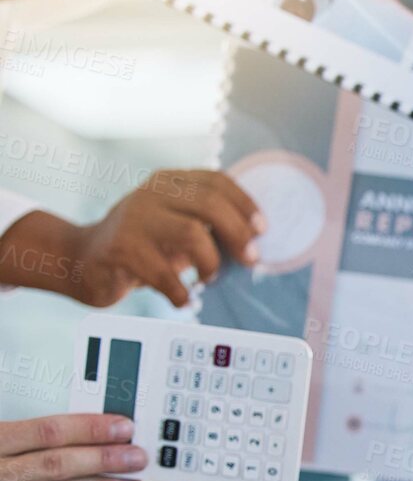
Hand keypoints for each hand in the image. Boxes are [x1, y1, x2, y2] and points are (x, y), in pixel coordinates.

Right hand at [0, 169, 264, 307]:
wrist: (82, 260)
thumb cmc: (144, 246)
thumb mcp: (177, 226)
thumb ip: (209, 225)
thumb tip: (256, 242)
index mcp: (169, 183)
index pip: (216, 180)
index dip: (245, 204)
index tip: (262, 230)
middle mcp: (151, 194)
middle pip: (209, 203)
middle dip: (238, 234)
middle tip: (250, 259)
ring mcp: (133, 219)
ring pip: (191, 234)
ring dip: (211, 263)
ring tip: (208, 279)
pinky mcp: (120, 249)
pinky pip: (164, 273)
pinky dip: (181, 292)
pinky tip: (183, 299)